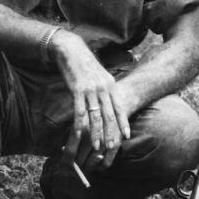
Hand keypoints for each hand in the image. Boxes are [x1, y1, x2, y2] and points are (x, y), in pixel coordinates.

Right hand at [50, 30, 132, 173]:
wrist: (72, 50)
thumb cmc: (86, 66)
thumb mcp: (102, 77)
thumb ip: (107, 91)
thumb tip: (110, 105)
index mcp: (111, 86)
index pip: (120, 107)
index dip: (123, 122)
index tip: (127, 135)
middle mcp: (104, 89)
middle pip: (109, 115)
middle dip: (112, 133)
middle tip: (112, 148)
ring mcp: (91, 90)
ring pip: (96, 116)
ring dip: (96, 133)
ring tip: (97, 147)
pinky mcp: (78, 90)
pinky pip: (80, 111)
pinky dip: (80, 124)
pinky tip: (79, 134)